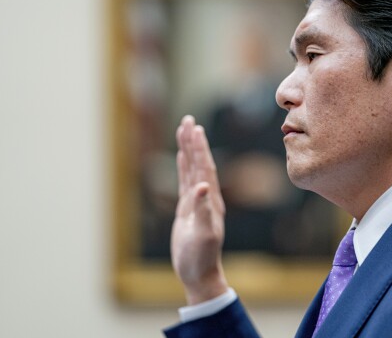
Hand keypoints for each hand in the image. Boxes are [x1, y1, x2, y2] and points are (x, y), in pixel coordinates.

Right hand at [171, 115, 227, 304]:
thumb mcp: (203, 234)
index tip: (193, 127)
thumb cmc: (201, 257)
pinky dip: (183, 167)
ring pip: (191, 169)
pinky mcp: (188, 209)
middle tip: (188, 119)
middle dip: (193, 141)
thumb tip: (202, 186)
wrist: (199, 273)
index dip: (199, 148)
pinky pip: (185, 182)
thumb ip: (202, 210)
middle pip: (199, 163)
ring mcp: (197, 202)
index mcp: (210, 199)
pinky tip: (181, 157)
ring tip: (184, 130)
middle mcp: (206, 197)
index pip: (204, 167)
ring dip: (188, 150)